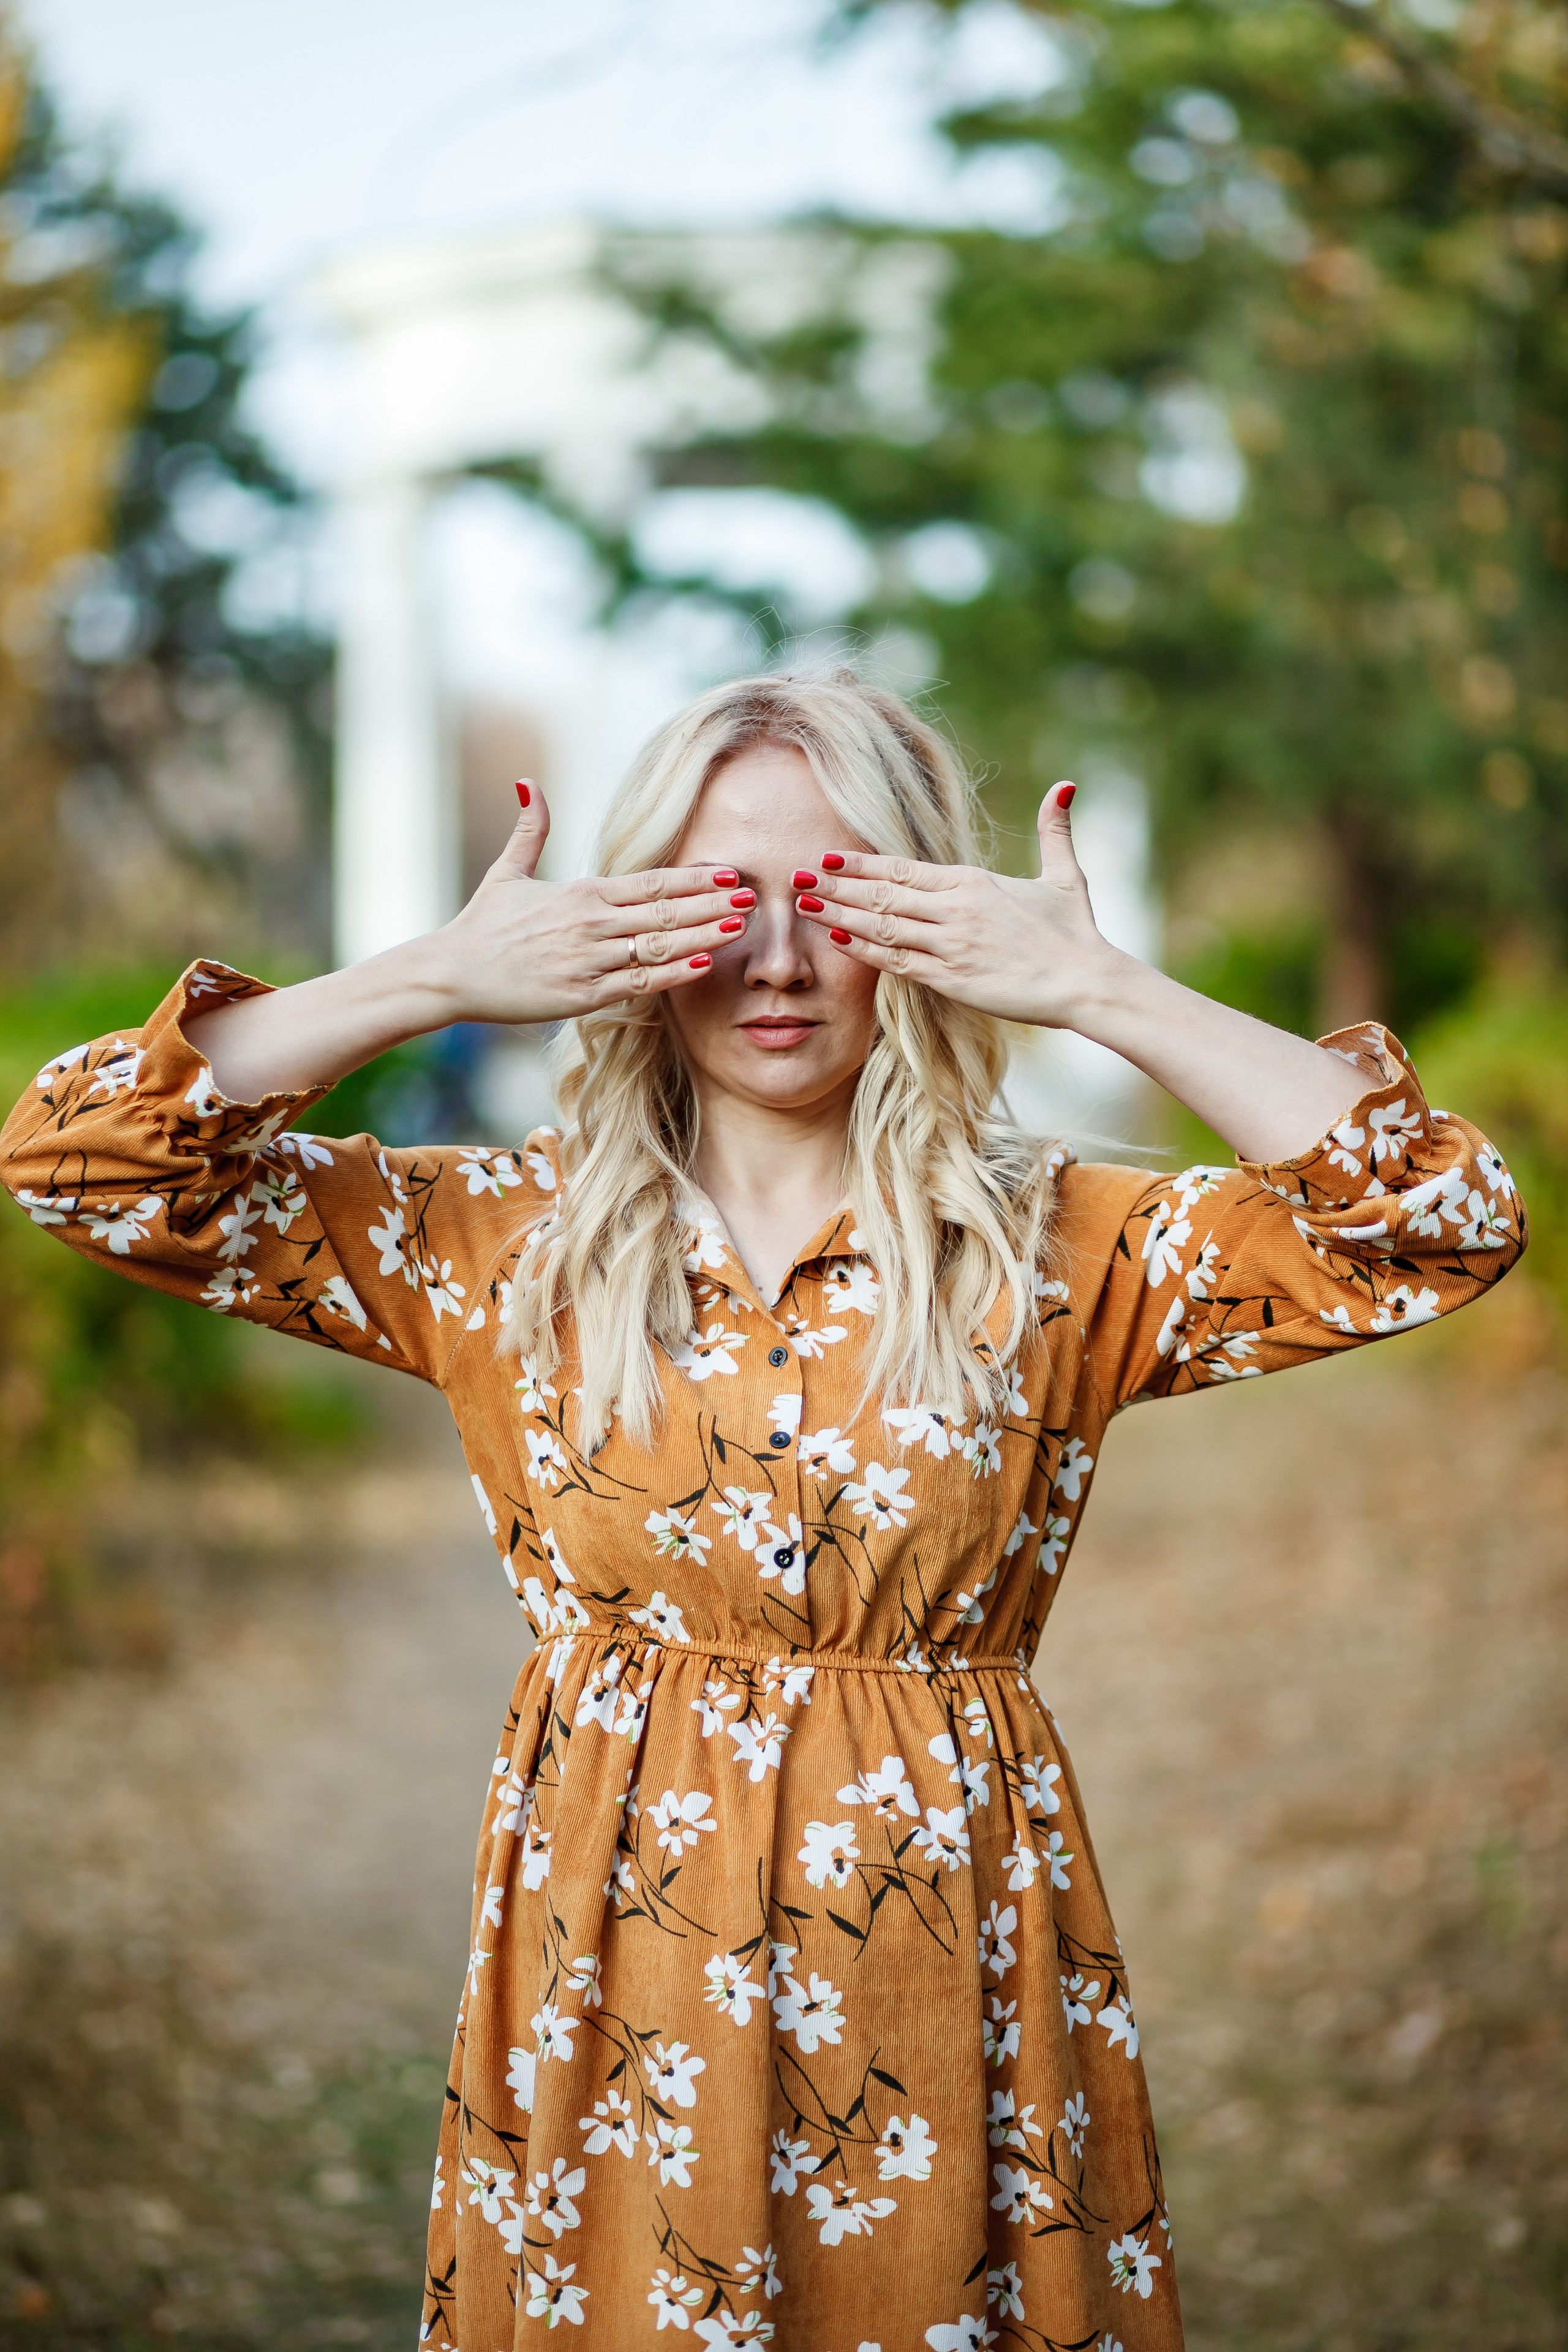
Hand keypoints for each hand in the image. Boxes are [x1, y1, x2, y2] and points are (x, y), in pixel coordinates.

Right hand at [432, 783, 754, 1024]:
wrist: (451, 973)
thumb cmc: (482, 926)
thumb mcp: (508, 872)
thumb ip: (530, 829)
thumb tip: (529, 782)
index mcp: (582, 893)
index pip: (651, 881)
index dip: (694, 876)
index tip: (729, 871)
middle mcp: (592, 924)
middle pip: (665, 909)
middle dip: (712, 902)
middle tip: (754, 894)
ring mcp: (590, 960)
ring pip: (659, 945)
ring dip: (703, 934)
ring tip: (741, 926)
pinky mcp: (583, 995)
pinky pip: (640, 983)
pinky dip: (674, 974)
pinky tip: (704, 964)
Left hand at [793, 782, 1121, 1029]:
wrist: (1087, 982)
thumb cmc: (1077, 932)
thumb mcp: (1066, 876)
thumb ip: (1055, 830)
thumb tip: (1065, 785)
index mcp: (973, 882)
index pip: (904, 868)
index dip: (862, 863)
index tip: (830, 856)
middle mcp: (956, 909)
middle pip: (882, 893)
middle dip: (837, 884)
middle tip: (798, 875)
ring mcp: (951, 945)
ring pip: (882, 925)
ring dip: (840, 913)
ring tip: (805, 904)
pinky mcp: (952, 979)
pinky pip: (898, 962)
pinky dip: (866, 949)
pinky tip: (838, 939)